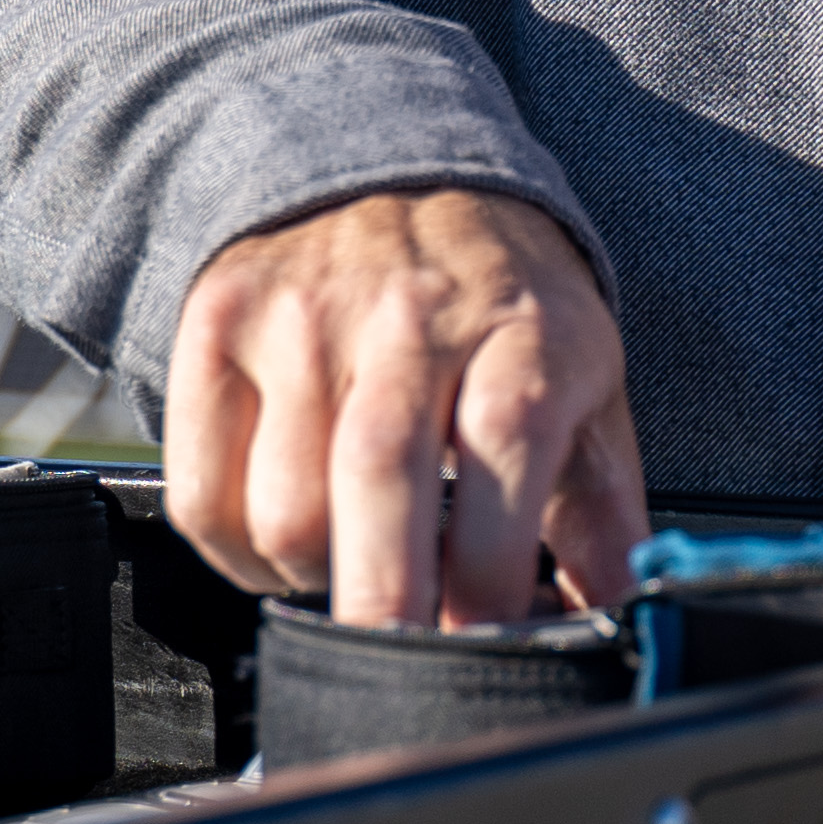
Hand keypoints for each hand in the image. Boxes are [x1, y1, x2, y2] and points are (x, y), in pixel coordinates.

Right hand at [163, 187, 647, 627]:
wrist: (391, 162)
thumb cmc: (497, 295)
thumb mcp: (583, 378)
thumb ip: (605, 509)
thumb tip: (619, 619)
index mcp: (518, 330)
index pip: (504, 450)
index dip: (492, 574)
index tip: (488, 636)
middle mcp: (407, 316)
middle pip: (379, 482)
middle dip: (391, 610)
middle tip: (404, 662)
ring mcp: (302, 318)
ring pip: (284, 510)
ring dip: (317, 580)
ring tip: (352, 567)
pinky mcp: (219, 326)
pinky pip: (203, 493)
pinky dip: (237, 556)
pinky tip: (283, 546)